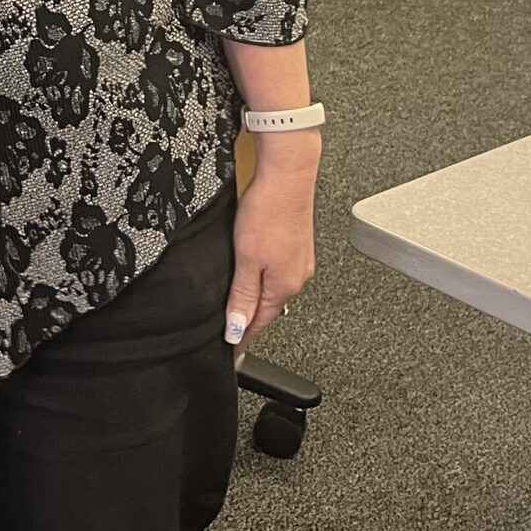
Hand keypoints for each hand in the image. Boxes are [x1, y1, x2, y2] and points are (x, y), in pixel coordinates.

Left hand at [225, 131, 317, 357]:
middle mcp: (297, 277)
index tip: (232, 355)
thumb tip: (238, 328)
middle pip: (268, 308)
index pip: (258, 323)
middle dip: (250, 323)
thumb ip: (243, 295)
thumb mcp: (246, 259)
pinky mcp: (297, 245)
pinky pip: (277, 273)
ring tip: (240, 313)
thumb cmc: (268, 212)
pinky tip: (255, 278)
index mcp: (284, 286)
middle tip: (232, 338)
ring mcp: (299, 261)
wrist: (288, 176)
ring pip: (273, 290)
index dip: (242, 340)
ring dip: (257, 301)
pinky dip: (264, 282)